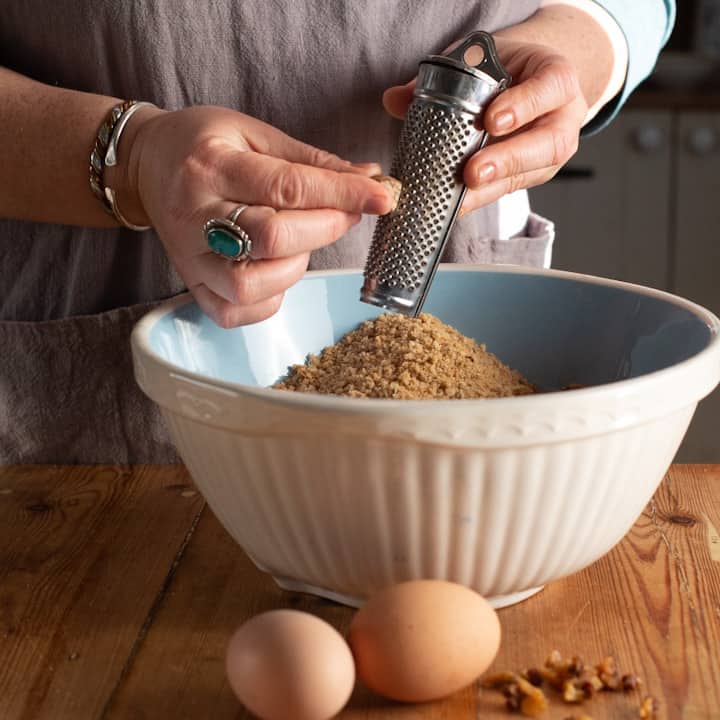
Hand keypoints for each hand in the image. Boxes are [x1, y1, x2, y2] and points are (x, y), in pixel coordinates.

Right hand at [120, 106, 392, 326]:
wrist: (146, 166)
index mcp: (210, 166)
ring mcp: (190, 258)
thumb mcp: (253, 133)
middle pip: (273, 238)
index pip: (288, 187)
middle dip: (326, 228)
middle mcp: (195, 216)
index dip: (343, 194)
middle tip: (345, 213)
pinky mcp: (192, 286)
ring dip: (295, 266)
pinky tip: (276, 269)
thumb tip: (368, 177)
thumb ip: (310, 160)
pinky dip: (271, 297)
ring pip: (253, 284)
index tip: (382, 196)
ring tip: (298, 241)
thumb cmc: (203, 145)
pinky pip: (237, 312)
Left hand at [382, 38, 587, 215]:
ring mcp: (549, 152)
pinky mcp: (532, 175)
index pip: (550, 87)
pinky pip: (509, 189)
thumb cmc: (506, 68)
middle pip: (548, 143)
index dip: (524, 106)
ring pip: (531, 173)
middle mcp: (562, 118)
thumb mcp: (480, 59)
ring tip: (461, 193)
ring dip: (493, 186)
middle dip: (507, 160)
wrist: (529, 81)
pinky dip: (480, 198)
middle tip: (472, 172)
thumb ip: (441, 76)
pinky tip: (456, 206)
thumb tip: (394, 99)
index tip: (491, 121)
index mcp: (555, 78)